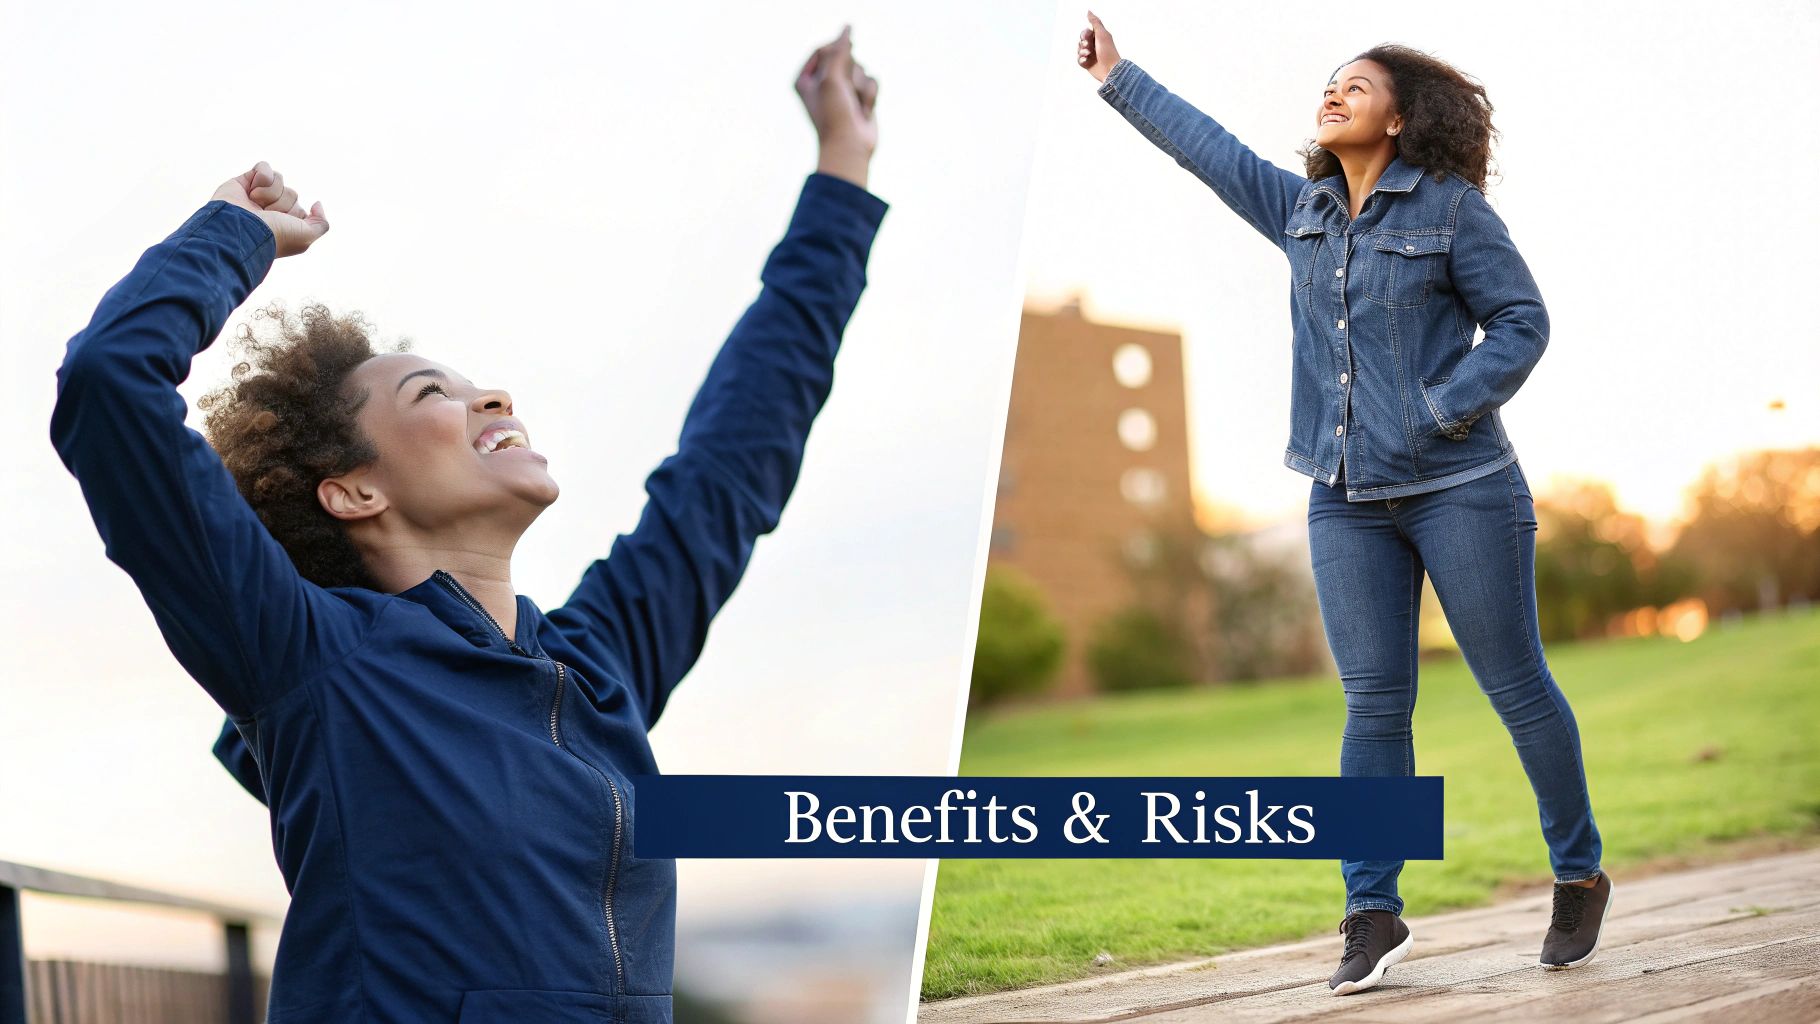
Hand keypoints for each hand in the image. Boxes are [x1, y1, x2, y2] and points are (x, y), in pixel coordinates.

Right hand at [210, 161, 328, 257]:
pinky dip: (261, 177)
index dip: (293, 214)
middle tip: (265, 215)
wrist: (241, 228)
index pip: (299, 208)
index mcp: (283, 223)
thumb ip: (320, 223)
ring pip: (279, 179)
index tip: (281, 225)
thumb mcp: (306, 237)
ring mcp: (257, 195)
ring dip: (270, 193)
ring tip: (255, 206)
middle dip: (281, 203)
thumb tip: (317, 203)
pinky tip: (250, 192)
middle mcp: (270, 209)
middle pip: (291, 193)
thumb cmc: (274, 235)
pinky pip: (264, 167)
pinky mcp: (244, 181)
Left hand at [795, 26, 877, 187]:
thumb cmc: (834, 115)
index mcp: (805, 78)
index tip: (838, 71)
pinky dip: (870, 95)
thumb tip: (848, 28)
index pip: (823, 49)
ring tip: (853, 106)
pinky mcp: (860, 97)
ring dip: (860, 87)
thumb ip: (839, 50)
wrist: (850, 147)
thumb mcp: (831, 78)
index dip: (835, 55)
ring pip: (861, 68)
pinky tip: (863, 111)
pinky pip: (871, 80)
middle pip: (845, 57)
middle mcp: (823, 83)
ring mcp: (842, 90)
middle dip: (849, 75)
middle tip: (844, 96)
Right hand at [1077, 10, 1120, 82]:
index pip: (1085, 32)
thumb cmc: (1108, 51)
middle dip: (1083, 43)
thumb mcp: (1102, 34)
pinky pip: (1078, 60)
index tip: (1089, 37)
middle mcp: (1094, 45)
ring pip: (1078, 50)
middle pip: (1080, 41)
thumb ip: (1095, 22)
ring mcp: (1090, 55)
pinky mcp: (1087, 64)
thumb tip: (1088, 11)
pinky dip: (1081, 60)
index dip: (1084, 34)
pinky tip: (1087, 61)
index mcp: (1098, 38)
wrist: (1110, 69)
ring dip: (1082, 52)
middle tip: (1088, 46)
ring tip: (1089, 54)